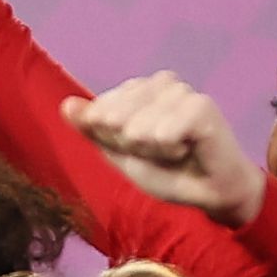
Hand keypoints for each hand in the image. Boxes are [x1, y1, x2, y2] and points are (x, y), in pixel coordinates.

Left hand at [69, 74, 261, 223]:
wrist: (210, 194)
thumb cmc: (168, 171)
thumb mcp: (119, 154)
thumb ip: (92, 130)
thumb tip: (66, 105)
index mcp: (139, 89)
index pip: (101, 110)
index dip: (114, 140)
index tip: (140, 149)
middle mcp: (161, 82)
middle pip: (115, 118)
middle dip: (132, 146)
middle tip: (160, 153)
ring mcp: (181, 91)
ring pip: (138, 128)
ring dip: (153, 151)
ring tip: (176, 152)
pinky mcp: (202, 106)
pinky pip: (164, 133)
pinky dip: (170, 151)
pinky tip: (187, 150)